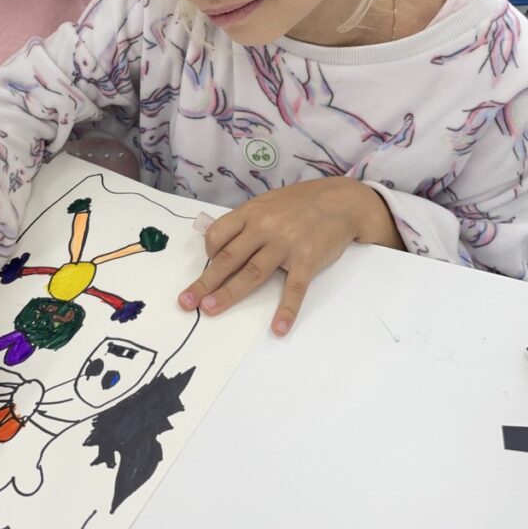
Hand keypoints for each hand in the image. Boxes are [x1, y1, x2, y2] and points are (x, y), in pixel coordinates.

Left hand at [179, 178, 401, 334]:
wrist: (340, 200)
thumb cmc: (300, 203)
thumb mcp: (268, 203)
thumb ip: (247, 221)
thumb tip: (221, 242)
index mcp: (251, 213)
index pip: (218, 234)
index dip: (207, 253)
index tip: (205, 268)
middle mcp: (264, 228)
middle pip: (228, 258)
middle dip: (205, 281)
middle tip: (187, 301)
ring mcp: (285, 244)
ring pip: (252, 273)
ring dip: (230, 293)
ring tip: (211, 309)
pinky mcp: (307, 259)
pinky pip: (294, 288)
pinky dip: (286, 310)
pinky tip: (279, 328)